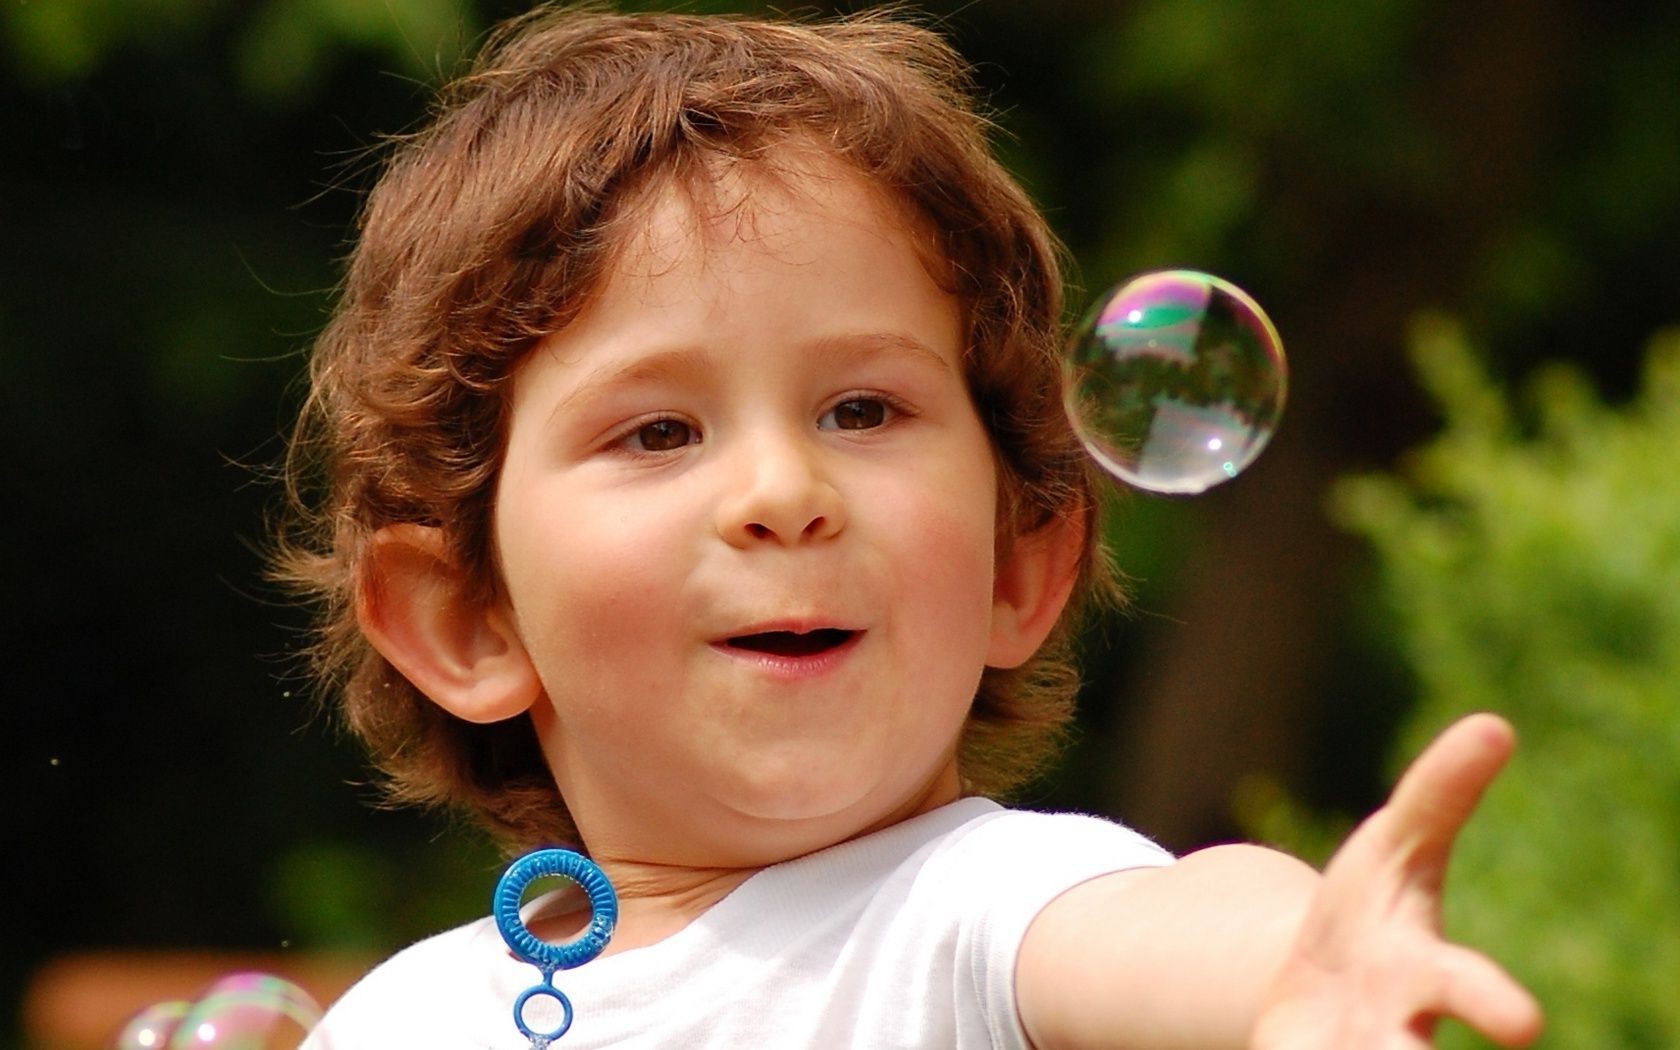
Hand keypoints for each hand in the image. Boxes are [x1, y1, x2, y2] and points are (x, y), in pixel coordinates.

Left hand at [1249, 713, 1542, 1048]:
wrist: (1316, 980)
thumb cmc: (1374, 904)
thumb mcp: (1400, 842)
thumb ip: (1443, 791)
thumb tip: (1495, 724)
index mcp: (1426, 971)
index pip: (1470, 988)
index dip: (1495, 1004)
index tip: (1523, 1024)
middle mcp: (1394, 1031)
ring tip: (1315, 1049)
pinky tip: (1261, 1047)